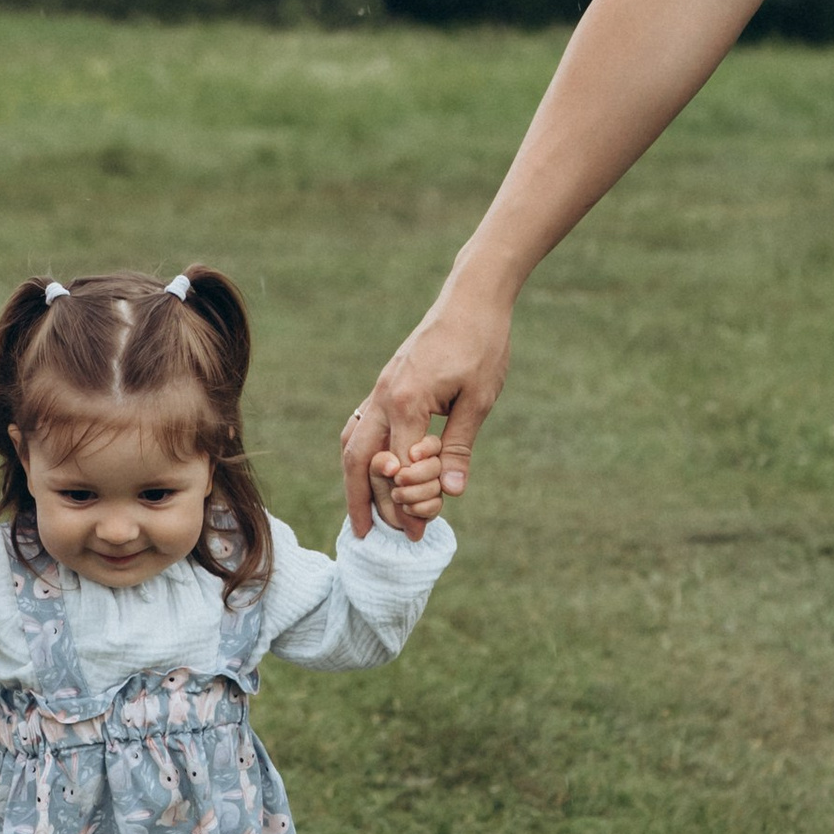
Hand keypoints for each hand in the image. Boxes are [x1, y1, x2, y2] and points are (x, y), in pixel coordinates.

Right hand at [340, 281, 512, 538]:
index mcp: (407, 401)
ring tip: (361, 514)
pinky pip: (360, 425)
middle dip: (363, 502)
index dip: (408, 503)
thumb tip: (452, 492)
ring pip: (352, 443)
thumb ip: (459, 446)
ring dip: (353, 481)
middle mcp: (384, 396)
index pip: (399, 468)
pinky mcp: (386, 383)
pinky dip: (359, 454)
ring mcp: (381, 388)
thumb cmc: (482, 344)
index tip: (422, 531)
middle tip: (373, 536)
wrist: (472, 297)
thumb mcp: (478, 399)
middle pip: (359, 461)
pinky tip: (369, 471)